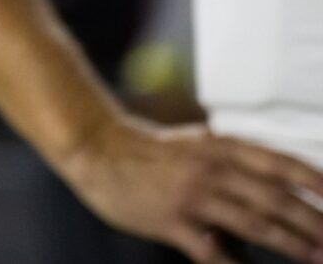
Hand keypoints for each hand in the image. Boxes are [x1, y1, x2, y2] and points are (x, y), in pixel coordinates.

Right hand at [60, 115, 322, 263]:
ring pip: (254, 222)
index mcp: (221, 146)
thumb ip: (234, 166)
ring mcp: (192, 195)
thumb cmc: (152, 152)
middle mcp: (212, 168)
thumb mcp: (197, 146)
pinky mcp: (172, 221)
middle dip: (313, 221)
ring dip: (290, 242)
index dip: (315, 180)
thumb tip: (275, 195)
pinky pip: (211, 251)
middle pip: (276, 197)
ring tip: (315, 255)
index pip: (280, 163)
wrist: (98, 149)